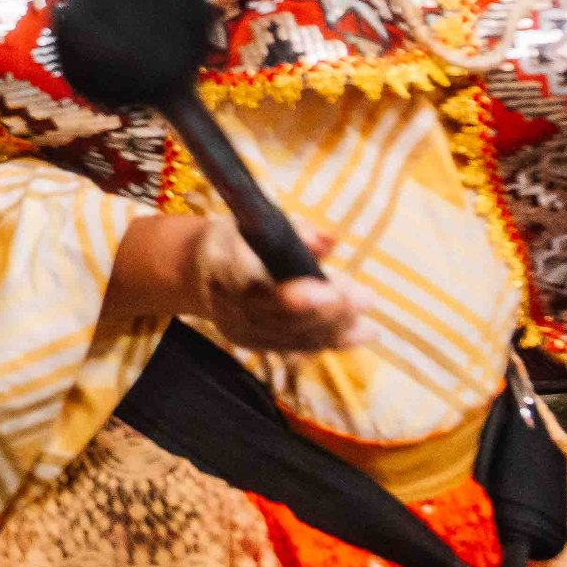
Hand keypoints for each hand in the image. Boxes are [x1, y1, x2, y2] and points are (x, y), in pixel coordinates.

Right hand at [186, 220, 368, 353]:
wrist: (199, 268)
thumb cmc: (239, 238)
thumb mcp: (260, 220)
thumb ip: (296, 230)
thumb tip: (329, 243)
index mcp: (222, 263)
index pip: (254, 287)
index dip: (293, 296)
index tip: (331, 289)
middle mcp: (227, 302)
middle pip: (279, 317)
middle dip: (327, 310)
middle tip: (364, 297)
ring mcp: (239, 328)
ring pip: (291, 336)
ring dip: (335, 327)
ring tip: (367, 316)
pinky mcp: (253, 343)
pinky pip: (296, 347)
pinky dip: (331, 341)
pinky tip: (362, 332)